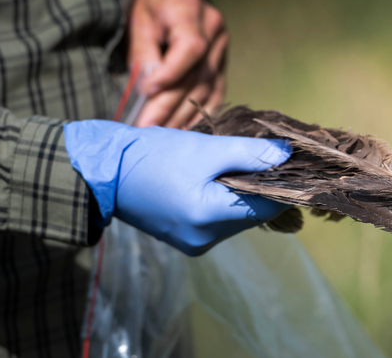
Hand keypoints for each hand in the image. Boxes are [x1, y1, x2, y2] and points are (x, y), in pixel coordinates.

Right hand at [63, 120, 291, 255]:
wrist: (102, 172)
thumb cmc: (151, 156)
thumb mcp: (205, 149)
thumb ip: (249, 153)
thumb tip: (287, 155)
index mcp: (208, 219)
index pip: (267, 207)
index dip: (282, 182)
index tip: (289, 159)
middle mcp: (204, 240)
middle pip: (253, 214)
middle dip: (261, 185)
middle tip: (261, 154)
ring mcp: (193, 243)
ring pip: (236, 218)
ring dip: (242, 192)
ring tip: (235, 163)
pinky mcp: (184, 239)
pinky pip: (217, 220)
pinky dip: (223, 200)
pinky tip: (216, 178)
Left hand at [127, 0, 227, 128]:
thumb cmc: (152, 7)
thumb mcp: (140, 21)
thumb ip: (144, 55)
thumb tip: (147, 93)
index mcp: (193, 13)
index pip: (190, 48)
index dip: (171, 73)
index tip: (148, 92)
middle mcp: (215, 33)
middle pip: (196, 77)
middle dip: (169, 105)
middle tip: (147, 128)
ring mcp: (222, 52)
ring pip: (205, 90)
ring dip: (182, 116)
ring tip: (160, 134)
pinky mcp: (221, 68)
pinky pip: (214, 96)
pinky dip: (199, 114)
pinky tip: (183, 130)